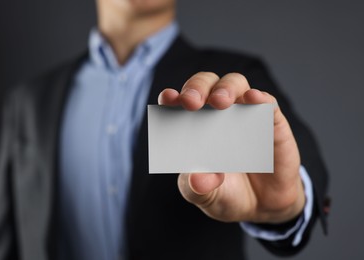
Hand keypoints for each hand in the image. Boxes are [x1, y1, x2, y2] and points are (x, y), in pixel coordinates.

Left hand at [158, 72, 304, 223]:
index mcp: (192, 126)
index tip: (168, 99)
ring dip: (226, 88)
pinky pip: (267, 104)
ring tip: (220, 102)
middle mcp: (216, 113)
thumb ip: (198, 188)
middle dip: (197, 88)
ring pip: (235, 84)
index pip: (178, 103)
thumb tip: (198, 179)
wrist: (261, 207)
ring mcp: (244, 115)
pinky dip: (260, 98)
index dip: (171, 98)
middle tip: (192, 102)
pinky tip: (253, 99)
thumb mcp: (206, 196)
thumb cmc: (226, 192)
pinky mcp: (272, 123)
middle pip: (205, 84)